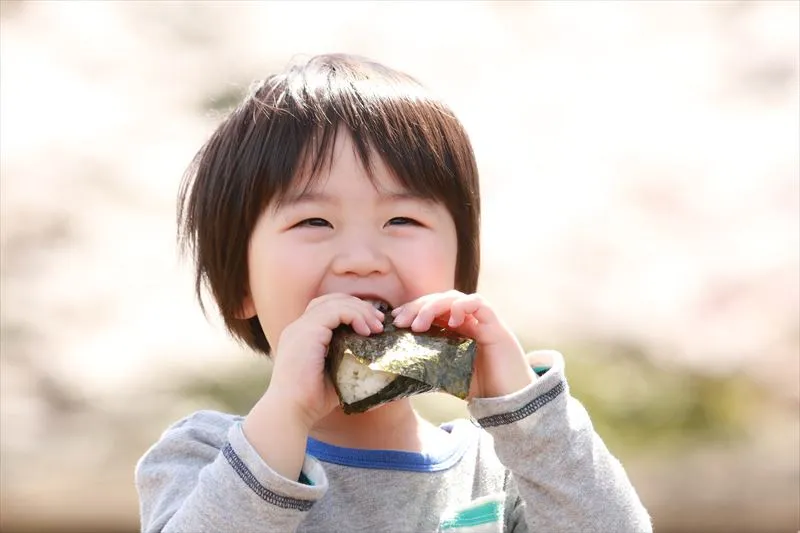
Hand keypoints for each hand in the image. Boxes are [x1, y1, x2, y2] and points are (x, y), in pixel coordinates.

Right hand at [267, 293, 384, 427]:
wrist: (291, 412)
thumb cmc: (312, 400)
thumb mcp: (335, 373)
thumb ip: (347, 359)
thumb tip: (375, 358)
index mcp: (302, 335)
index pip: (327, 308)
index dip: (352, 311)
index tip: (373, 326)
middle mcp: (298, 327)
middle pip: (331, 300)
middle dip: (359, 306)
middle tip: (379, 322)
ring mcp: (300, 328)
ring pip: (335, 302)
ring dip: (360, 311)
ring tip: (376, 327)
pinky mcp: (306, 332)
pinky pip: (334, 311)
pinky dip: (354, 315)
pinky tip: (366, 331)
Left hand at [391, 291, 536, 398]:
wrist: (510, 401)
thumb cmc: (480, 388)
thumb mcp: (446, 376)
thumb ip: (427, 370)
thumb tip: (396, 374)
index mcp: (454, 329)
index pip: (430, 309)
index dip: (412, 310)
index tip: (395, 321)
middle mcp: (467, 320)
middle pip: (439, 300)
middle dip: (418, 306)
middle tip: (401, 322)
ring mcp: (481, 320)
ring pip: (455, 298)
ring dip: (433, 306)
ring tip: (419, 325)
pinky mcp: (496, 326)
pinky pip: (479, 304)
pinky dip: (463, 306)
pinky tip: (451, 319)